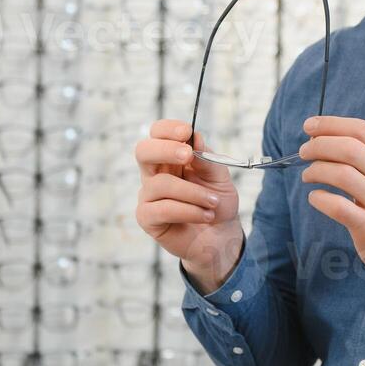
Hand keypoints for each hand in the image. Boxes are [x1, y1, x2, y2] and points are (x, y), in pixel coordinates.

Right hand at [132, 120, 243, 292]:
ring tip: (212, 203)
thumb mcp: (219, 177)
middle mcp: (155, 173)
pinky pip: (162, 209)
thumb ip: (207, 159)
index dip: (168, 129)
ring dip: (192, 193)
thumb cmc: (217, 203)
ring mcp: (149, 196)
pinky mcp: (147, 218)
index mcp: (171, 158)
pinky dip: (188, 210)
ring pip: (160, 184)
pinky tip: (204, 215)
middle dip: (165, 149)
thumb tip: (195, 137)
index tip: (186, 131)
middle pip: (143, 151)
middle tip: (187, 155)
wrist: (221, 236)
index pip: (158, 134)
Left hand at [297, 115, 364, 281]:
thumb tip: (324, 136)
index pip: (362, 130)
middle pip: (349, 148)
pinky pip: (337, 207)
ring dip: (316, 170)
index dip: (331, 124)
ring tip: (308, 175)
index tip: (309, 126)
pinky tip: (315, 197)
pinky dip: (319, 198)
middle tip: (303, 151)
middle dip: (319, 145)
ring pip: (341, 174)